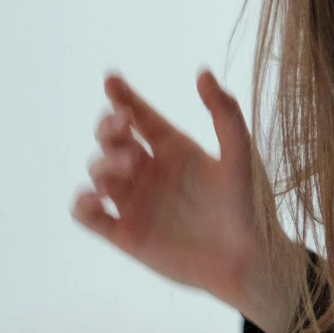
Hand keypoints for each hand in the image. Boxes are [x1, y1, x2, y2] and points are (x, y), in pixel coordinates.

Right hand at [72, 69, 294, 332]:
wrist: (250, 260)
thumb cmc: (250, 206)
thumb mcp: (240, 155)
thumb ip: (224, 113)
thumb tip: (202, 72)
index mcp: (175, 149)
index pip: (140, 116)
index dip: (123, 96)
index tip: (112, 80)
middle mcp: (151, 171)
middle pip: (112, 140)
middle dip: (109, 127)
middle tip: (123, 127)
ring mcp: (136, 202)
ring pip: (99, 172)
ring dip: (103, 162)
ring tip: (128, 165)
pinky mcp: (125, 234)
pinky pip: (88, 215)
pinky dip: (82, 203)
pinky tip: (96, 197)